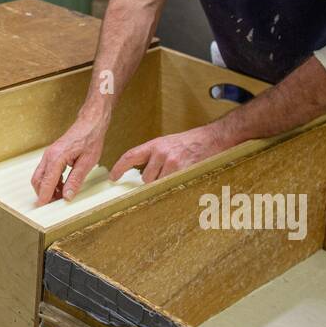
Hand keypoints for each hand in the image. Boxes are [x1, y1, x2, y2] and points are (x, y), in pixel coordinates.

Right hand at [31, 112, 107, 205]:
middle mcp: (49, 156)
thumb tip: (67, 196)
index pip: (47, 182)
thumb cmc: (90, 140)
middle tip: (54, 204)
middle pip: (38, 180)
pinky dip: (51, 181)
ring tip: (61, 196)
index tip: (42, 207)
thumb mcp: (87, 163)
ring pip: (40, 176)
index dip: (44, 196)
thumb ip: (75, 180)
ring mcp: (49, 154)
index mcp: (57, 157)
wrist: (90, 124)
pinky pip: (46, 171)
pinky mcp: (52, 155)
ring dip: (48, 188)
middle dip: (43, 193)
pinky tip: (62, 186)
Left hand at [109, 124, 231, 183]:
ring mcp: (172, 163)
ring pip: (158, 184)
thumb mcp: (168, 144)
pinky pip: (172, 187)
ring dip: (164, 185)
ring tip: (176, 176)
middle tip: (163, 177)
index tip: (113, 177)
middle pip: (145, 178)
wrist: (212, 138)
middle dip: (151, 182)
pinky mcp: (184, 172)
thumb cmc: (190, 142)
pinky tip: (182, 181)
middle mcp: (161, 153)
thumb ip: (154, 156)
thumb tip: (143, 175)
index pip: (130, 156)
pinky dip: (174, 188)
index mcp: (155, 145)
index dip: (119, 167)